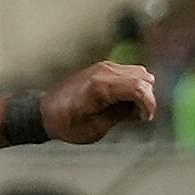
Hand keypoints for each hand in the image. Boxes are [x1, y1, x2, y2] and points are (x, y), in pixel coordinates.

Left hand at [39, 62, 159, 144]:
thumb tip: (141, 110)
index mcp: (101, 86)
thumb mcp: (96, 128)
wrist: (45, 112)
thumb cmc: (66, 123)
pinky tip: (122, 101)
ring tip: (128, 109)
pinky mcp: (104, 67)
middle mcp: (104, 71)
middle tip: (136, 116)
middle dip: (146, 97)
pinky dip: (132, 86)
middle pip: (143, 77)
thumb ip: (121, 115)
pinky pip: (129, 72)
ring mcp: (104, 66)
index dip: (149, 103)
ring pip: (140, 73)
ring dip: (140, 90)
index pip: (139, 86)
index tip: (145, 118)